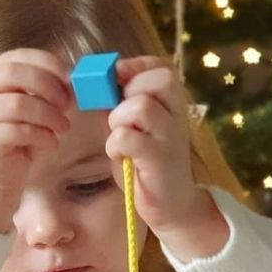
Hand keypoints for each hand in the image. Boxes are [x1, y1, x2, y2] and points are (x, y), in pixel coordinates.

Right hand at [0, 49, 72, 232]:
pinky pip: (18, 131)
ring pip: (18, 103)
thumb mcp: (28, 108)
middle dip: (47, 85)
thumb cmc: (16, 142)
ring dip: (48, 114)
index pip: (17, 56)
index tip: (70, 79)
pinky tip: (50, 143)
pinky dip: (41, 136)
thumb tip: (73, 77)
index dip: (47, 64)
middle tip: (67, 103)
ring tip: (62, 127)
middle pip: (13, 73)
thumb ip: (41, 89)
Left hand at [105, 56, 221, 249]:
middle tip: (118, 117)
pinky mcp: (158, 159)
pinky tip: (120, 157)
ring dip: (118, 120)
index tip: (116, 82)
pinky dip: (115, 145)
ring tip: (119, 140)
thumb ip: (119, 107)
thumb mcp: (133, 129)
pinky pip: (127, 137)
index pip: (159, 66)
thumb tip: (94, 85)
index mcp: (172, 102)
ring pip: (140, 106)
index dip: (133, 68)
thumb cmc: (147, 165)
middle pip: (156, 79)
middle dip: (127, 93)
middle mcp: (177, 114)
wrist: (171, 204)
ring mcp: (170, 136)